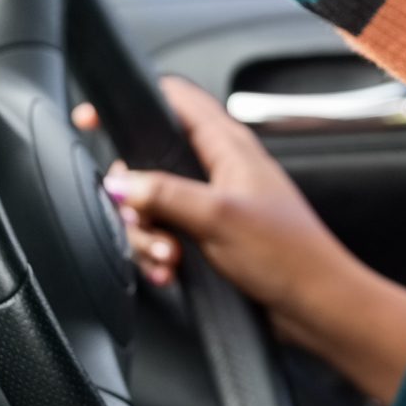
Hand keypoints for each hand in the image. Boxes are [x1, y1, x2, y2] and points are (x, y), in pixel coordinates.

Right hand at [73, 75, 368, 343]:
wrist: (315, 305)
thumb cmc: (288, 255)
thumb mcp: (218, 217)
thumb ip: (164, 193)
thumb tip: (118, 182)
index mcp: (228, 145)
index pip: (173, 100)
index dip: (131, 103)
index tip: (91, 121)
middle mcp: (218, 169)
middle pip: (146, 162)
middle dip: (133, 197)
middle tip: (145, 223)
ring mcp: (211, 203)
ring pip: (151, 205)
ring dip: (147, 235)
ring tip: (168, 258)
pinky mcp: (208, 236)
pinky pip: (164, 236)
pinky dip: (158, 254)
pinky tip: (169, 272)